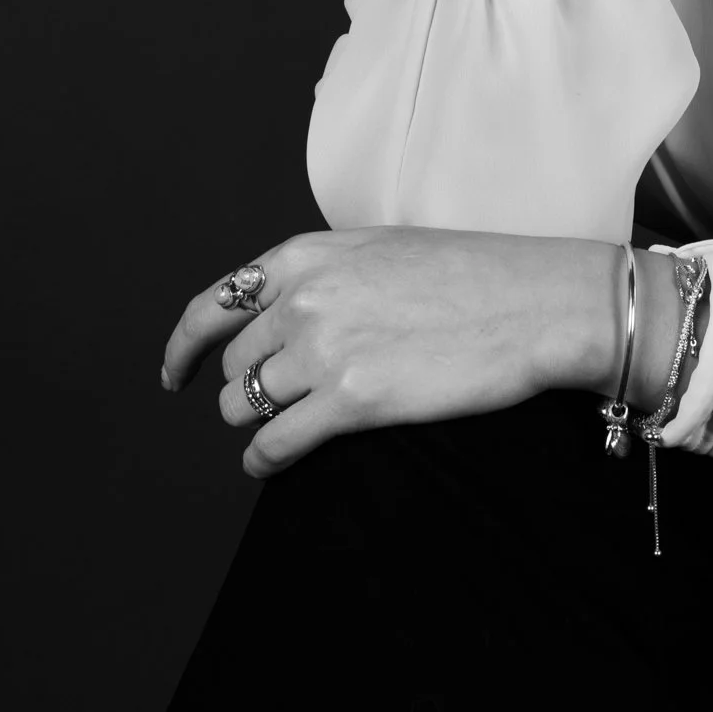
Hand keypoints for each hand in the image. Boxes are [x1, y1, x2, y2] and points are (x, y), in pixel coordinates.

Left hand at [161, 228, 612, 478]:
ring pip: (247, 403)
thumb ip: (326, 276)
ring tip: (279, 427)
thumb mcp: (383, 248)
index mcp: (309, 255)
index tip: (176, 373)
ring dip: (256, 420)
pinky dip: (264, 459)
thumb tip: (288, 315)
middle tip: (269, 401)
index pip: (215, 304)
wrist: (535, 302)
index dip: (184, 346)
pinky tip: (271, 463)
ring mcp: (325, 350)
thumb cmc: (475, 274)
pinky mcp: (352, 401)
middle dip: (246, 386)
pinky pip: (276, 443)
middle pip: (236, 362)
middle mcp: (305, 298)